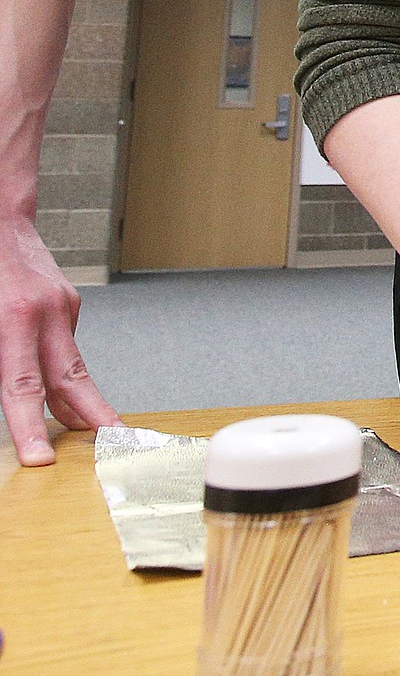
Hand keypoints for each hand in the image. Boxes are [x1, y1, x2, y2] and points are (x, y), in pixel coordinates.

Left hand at [0, 217, 120, 463]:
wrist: (0, 216)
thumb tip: (8, 392)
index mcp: (14, 318)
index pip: (21, 388)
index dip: (29, 427)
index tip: (40, 459)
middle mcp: (46, 314)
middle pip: (71, 379)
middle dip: (92, 417)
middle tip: (113, 445)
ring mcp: (63, 306)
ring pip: (71, 364)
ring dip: (80, 399)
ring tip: (95, 429)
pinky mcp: (68, 301)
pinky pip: (64, 343)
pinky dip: (60, 365)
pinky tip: (56, 375)